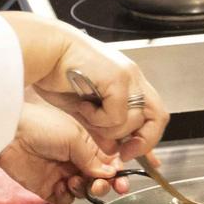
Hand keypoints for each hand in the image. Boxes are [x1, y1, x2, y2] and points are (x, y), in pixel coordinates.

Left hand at [0, 102, 138, 203]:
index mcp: (85, 145)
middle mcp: (76, 161)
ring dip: (84, 188)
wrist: (11, 136)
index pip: (106, 163)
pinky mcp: (47, 189)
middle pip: (98, 179)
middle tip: (99, 185)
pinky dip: (67, 196)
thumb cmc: (44, 127)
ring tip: (74, 180)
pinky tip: (61, 186)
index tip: (121, 181)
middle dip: (103, 184)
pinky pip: (65, 200)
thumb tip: (110, 174)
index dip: (115, 173)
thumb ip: (92, 157)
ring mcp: (62, 175)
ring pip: (83, 191)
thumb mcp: (74, 137)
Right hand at [34, 34, 168, 156]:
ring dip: (109, 128)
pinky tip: (83, 104)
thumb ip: (102, 128)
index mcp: (128, 84)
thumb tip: (114, 150)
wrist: (44, 51)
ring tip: (87, 113)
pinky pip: (117, 114)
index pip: (153, 115)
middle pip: (158, 116)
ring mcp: (128, 76)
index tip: (130, 153)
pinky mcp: (118, 77)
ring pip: (134, 120)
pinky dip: (99, 118)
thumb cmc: (57, 75)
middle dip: (143, 140)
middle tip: (123, 152)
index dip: (147, 138)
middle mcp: (133, 78)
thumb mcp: (85, 110)